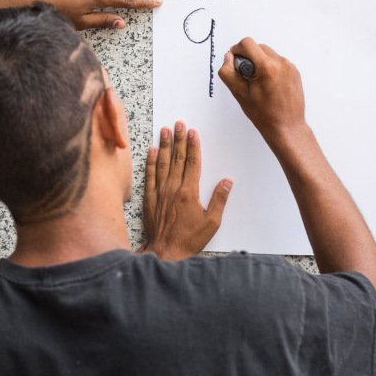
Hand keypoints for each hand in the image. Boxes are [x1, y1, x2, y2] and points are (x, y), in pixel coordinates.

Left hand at [139, 122, 231, 259]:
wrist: (165, 252)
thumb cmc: (188, 239)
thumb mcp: (212, 222)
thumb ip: (219, 200)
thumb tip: (226, 182)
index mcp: (189, 192)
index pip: (192, 163)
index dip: (193, 145)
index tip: (192, 132)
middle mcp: (173, 189)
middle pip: (178, 158)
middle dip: (179, 139)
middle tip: (179, 124)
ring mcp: (159, 193)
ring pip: (162, 163)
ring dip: (165, 145)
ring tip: (165, 130)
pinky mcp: (149, 199)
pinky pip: (149, 175)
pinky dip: (150, 162)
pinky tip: (151, 151)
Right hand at [217, 38, 306, 144]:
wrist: (286, 126)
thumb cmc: (264, 114)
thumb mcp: (239, 93)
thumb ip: (228, 72)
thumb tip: (228, 58)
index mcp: (267, 67)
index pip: (247, 43)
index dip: (237, 50)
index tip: (234, 60)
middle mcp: (281, 63)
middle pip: (258, 47)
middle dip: (248, 57)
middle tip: (246, 76)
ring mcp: (290, 67)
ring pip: (268, 54)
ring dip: (259, 62)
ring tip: (257, 82)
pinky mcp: (294, 72)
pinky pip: (278, 62)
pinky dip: (269, 68)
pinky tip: (267, 85)